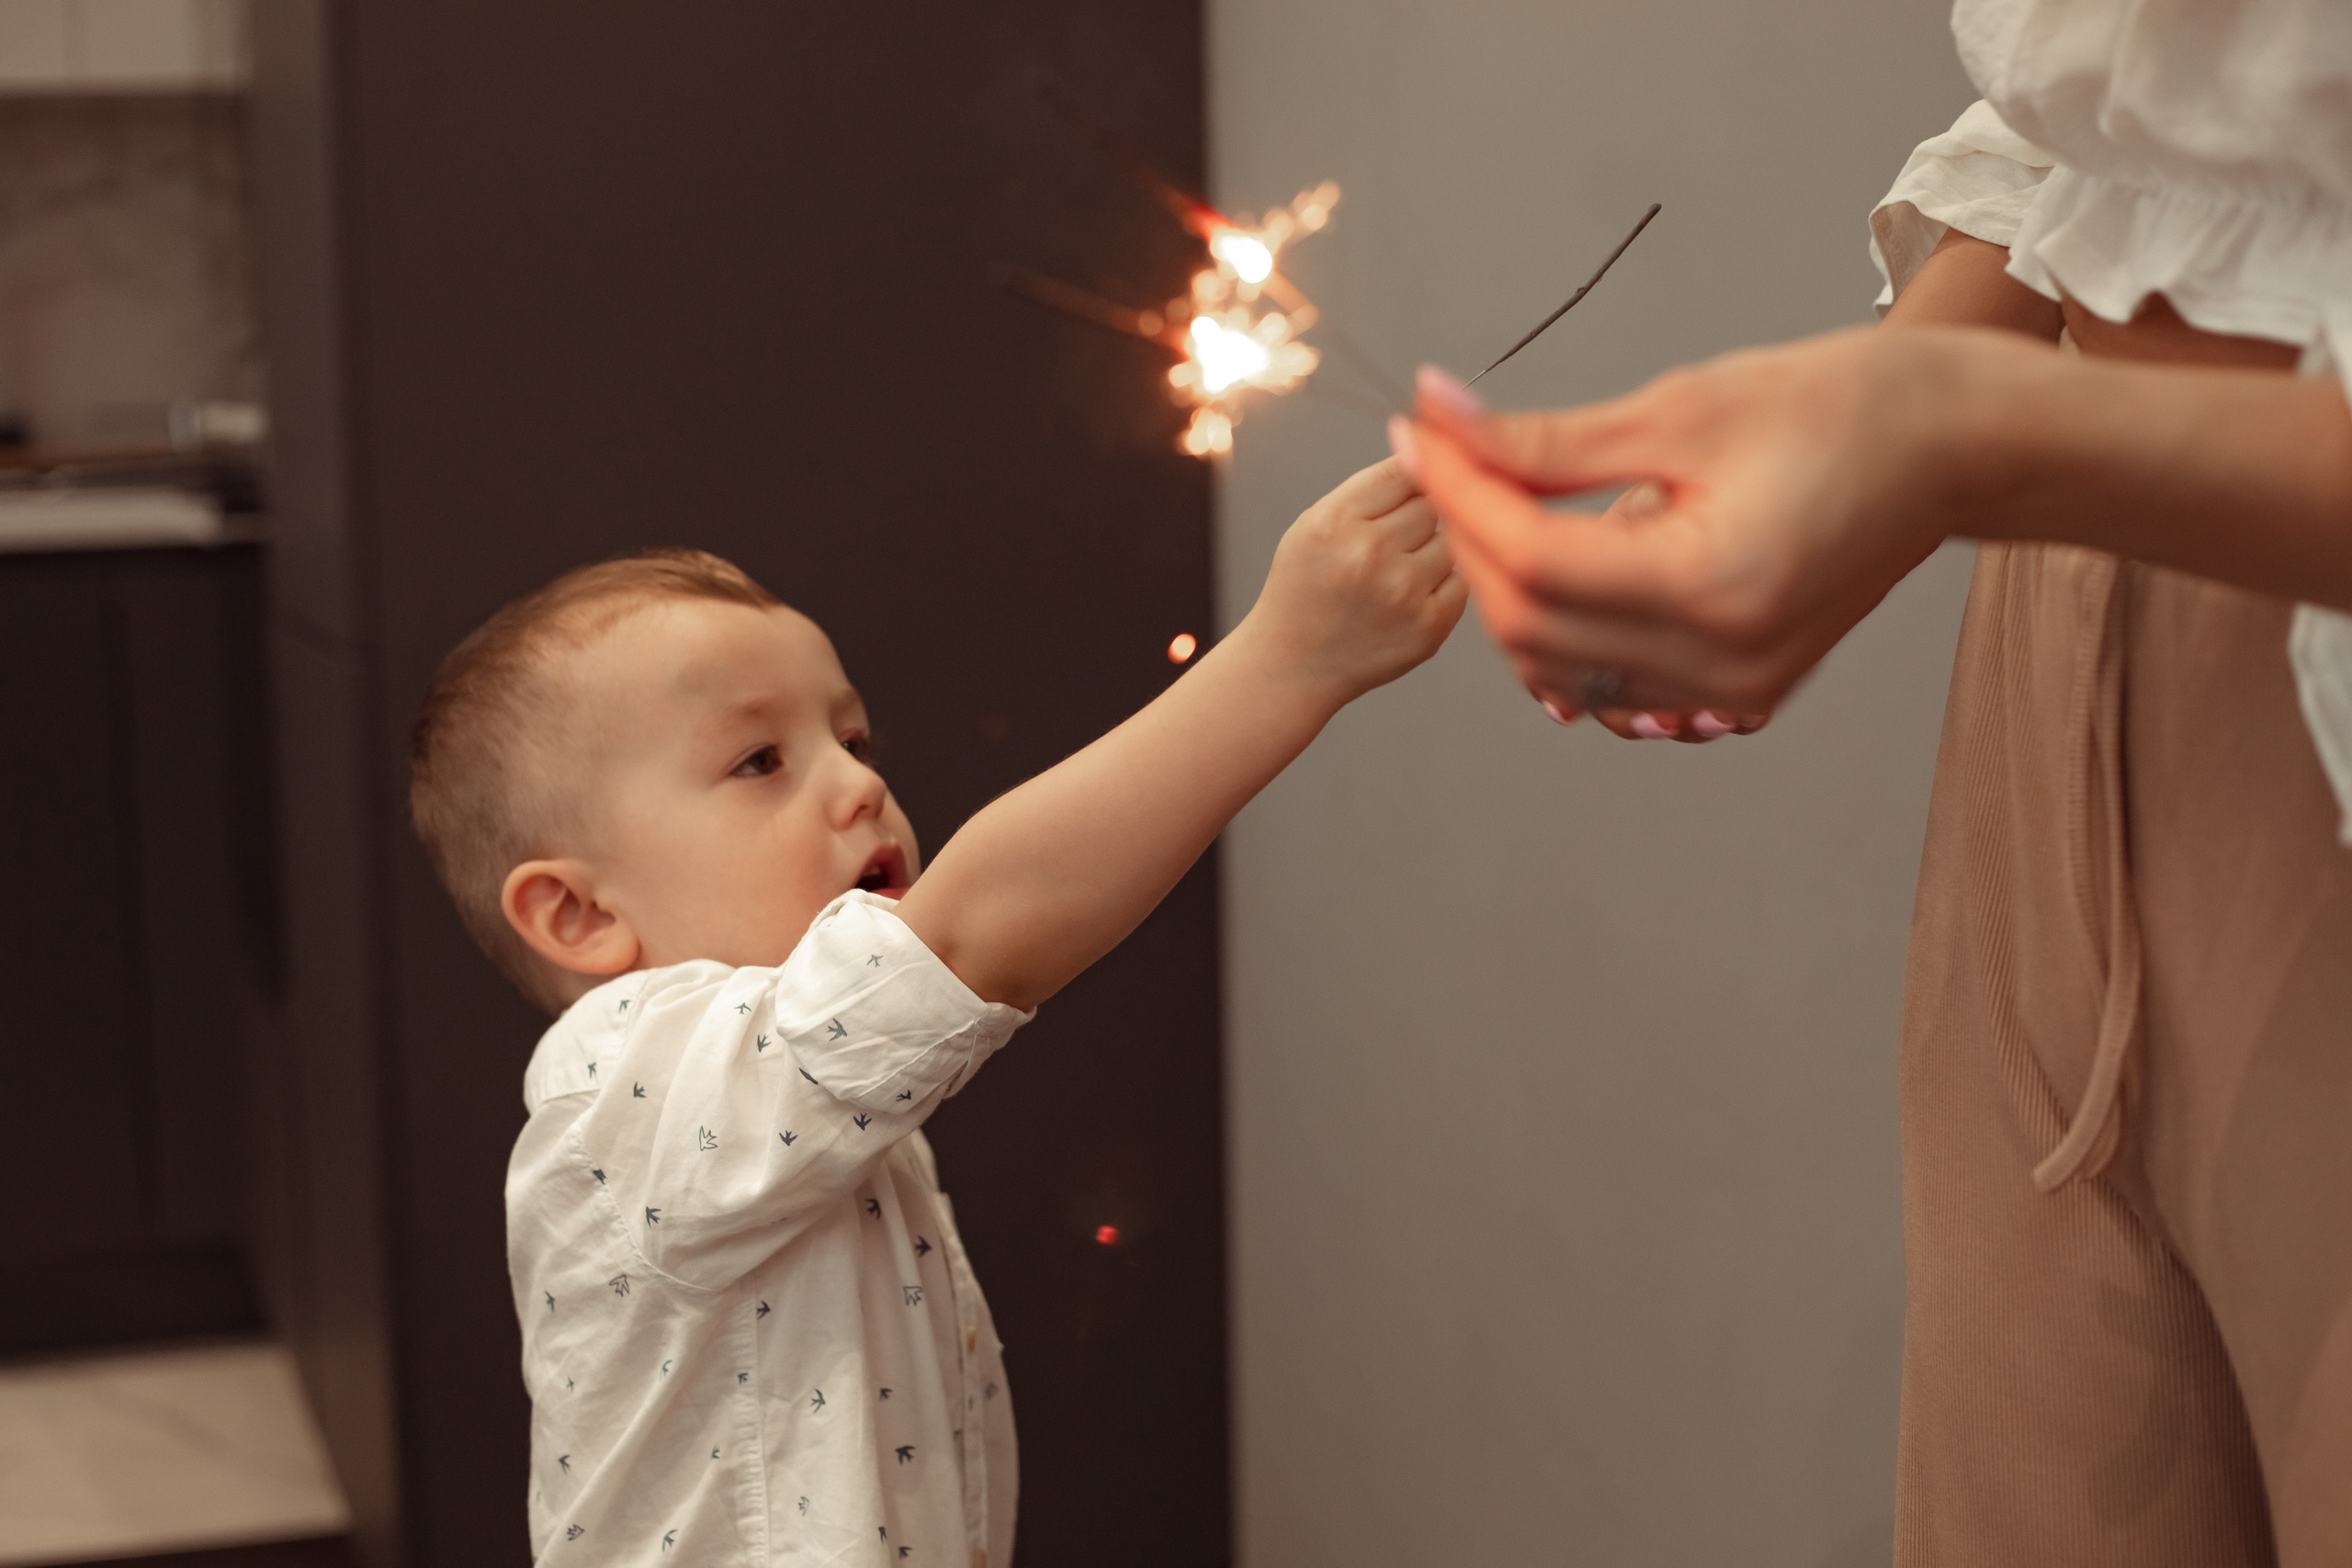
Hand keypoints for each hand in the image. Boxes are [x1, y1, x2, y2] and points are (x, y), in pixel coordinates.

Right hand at [1231, 455, 1467, 705]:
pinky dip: (1445, 583)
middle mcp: (1369, 554)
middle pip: (1432, 502)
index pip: (1405, 469)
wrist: (1293, 663)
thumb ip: (1370, 489)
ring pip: (1452, 539)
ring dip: (1434, 549)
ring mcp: (1403, 593)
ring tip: (1397, 572)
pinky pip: (1463, 579)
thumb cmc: (1306, 586)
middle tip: (1392, 541)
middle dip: (1418, 515)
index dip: (1415, 471)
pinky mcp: (1430, 626)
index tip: (1413, 479)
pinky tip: (1411, 596)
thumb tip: (1432, 446)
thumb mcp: (1315, 523)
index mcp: (1335, 521)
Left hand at [1400, 329, 1972, 719]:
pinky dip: (1568, 635)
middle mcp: (1720, 661)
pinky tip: (1566, 568)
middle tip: (1450, 462)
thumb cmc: (1837, 406)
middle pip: (1530, 626)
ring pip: (1559, 667)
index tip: (1414, 432)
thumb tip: (1439, 418)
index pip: (1532, 558)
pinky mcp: (1741, 696)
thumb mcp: (1682, 406)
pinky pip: (1614, 686)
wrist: (1948, 448)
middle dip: (1471, 542)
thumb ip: (1549, 439)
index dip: (1458, 494)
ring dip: (1511, 591)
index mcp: (1710, 585)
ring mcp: (1733, 692)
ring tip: (1506, 503)